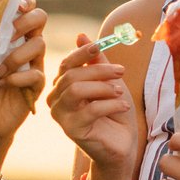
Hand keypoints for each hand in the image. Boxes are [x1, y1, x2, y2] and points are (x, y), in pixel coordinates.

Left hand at [0, 0, 46, 140]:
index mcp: (10, 37)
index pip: (24, 10)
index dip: (23, 2)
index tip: (14, 5)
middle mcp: (25, 46)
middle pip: (40, 18)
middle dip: (25, 21)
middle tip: (8, 35)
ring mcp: (34, 64)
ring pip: (39, 44)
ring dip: (15, 56)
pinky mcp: (38, 84)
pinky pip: (36, 73)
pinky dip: (17, 77)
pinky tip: (5, 84)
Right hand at [47, 34, 135, 170]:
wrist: (122, 144)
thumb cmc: (114, 111)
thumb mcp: (108, 81)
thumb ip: (96, 61)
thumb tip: (81, 36)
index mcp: (63, 85)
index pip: (66, 64)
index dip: (82, 53)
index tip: (99, 45)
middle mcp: (56, 99)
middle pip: (72, 75)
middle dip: (100, 70)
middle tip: (122, 71)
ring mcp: (61, 116)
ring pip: (76, 90)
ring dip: (103, 87)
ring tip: (120, 92)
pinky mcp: (71, 130)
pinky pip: (90, 110)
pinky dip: (111, 105)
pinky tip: (123, 107)